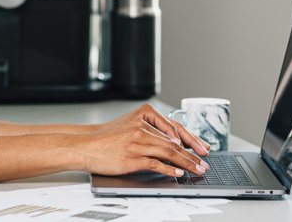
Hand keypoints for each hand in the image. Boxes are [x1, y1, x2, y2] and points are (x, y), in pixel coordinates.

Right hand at [74, 118, 208, 176]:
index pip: (174, 128)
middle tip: (204, 162)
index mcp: (143, 117)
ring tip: (197, 169)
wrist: (87, 145)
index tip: (202, 147)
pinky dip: (170, 170)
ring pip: (169, 153)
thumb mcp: (130, 125)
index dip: (191, 139)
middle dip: (193, 153)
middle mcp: (142, 128)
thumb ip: (150, 131)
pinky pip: (156, 164)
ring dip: (186, 163)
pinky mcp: (132, 159)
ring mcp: (137, 144)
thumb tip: (172, 142)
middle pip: (174, 142)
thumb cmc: (108, 137)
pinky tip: (178, 173)